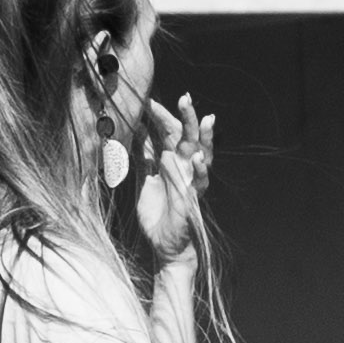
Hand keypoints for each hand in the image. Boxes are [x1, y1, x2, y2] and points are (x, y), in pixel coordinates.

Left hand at [135, 92, 214, 263]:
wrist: (164, 245)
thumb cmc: (158, 215)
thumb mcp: (145, 180)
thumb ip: (144, 158)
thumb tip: (138, 133)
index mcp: (171, 161)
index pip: (168, 132)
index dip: (160, 116)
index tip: (147, 100)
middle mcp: (183, 168)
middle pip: (187, 137)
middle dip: (187, 117)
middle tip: (185, 97)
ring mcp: (190, 182)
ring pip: (201, 154)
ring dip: (203, 138)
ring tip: (206, 119)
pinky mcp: (192, 199)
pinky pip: (199, 182)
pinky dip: (199, 169)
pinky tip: (196, 158)